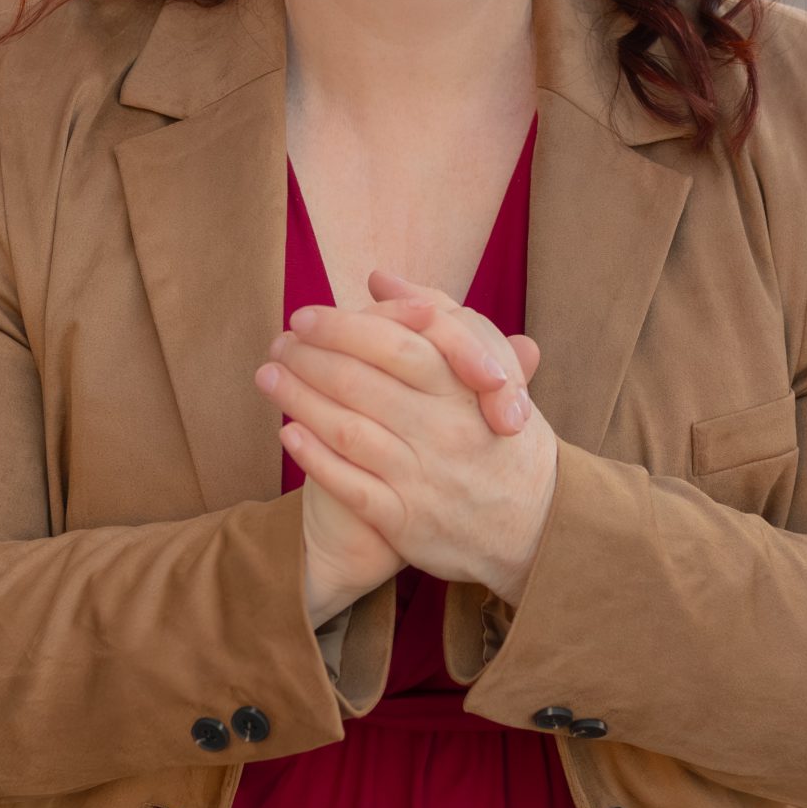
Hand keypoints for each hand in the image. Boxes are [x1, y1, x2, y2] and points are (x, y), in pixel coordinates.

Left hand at [259, 270, 558, 603]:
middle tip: (277, 343)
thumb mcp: (493, 372)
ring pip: (346, 430)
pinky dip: (313, 457)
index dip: (342, 327)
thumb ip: (439, 320)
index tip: (304, 316)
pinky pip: (348, 484)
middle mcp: (443, 430)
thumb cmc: (505, 439)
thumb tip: (380, 279)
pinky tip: (287, 433)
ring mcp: (423, 476)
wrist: (538, 527)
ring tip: (268, 378)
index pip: (395, 344)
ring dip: (299, 400)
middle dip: (308, 359)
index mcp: (466, 389)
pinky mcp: (405, 520)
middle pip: (360, 383)